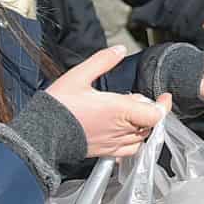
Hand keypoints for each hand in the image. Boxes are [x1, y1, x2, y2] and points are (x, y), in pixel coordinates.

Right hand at [45, 46, 168, 158]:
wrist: (40, 135)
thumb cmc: (59, 106)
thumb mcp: (79, 76)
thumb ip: (102, 61)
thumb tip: (119, 50)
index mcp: (119, 110)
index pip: (155, 114)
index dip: (163, 105)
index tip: (164, 96)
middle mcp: (120, 130)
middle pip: (149, 125)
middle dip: (148, 111)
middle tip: (135, 99)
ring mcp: (113, 143)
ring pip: (141, 139)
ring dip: (141, 127)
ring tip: (129, 115)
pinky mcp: (105, 153)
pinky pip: (128, 152)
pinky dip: (132, 143)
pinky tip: (123, 133)